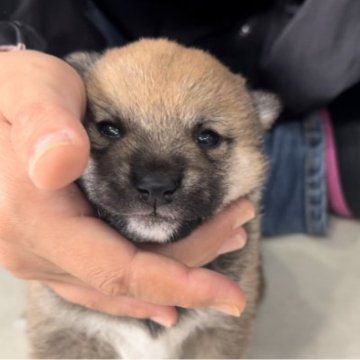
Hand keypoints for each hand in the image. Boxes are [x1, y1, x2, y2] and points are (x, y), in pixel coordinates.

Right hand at [0, 50, 253, 326]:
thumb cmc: (11, 96)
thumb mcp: (28, 91)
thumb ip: (44, 123)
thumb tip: (62, 161)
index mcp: (36, 220)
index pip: (120, 271)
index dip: (178, 284)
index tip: (228, 295)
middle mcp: (36, 252)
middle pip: (132, 281)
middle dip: (194, 264)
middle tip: (238, 226)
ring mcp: (42, 257)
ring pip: (122, 285)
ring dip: (178, 271)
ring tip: (224, 239)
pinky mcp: (51, 251)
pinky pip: (103, 283)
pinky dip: (143, 288)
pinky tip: (167, 296)